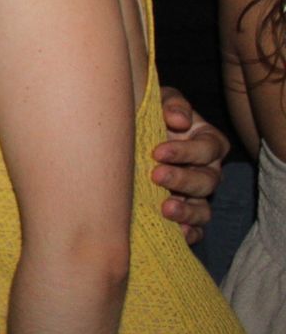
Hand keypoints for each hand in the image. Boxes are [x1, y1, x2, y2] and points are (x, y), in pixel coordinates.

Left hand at [153, 86, 229, 243]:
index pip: (208, 148)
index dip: (187, 151)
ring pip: (203, 209)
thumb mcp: (158, 100)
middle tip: (156, 176)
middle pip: (207, 181)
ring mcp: (195, 196)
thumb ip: (171, 103)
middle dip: (182, 180)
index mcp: (205, 141)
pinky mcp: (183, 216)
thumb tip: (178, 120)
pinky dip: (188, 233)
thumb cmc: (147, 114)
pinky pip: (194, 230)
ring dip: (187, 212)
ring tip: (166, 209)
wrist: (124, 137)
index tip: (158, 151)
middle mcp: (205, 170)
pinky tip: (176, 232)